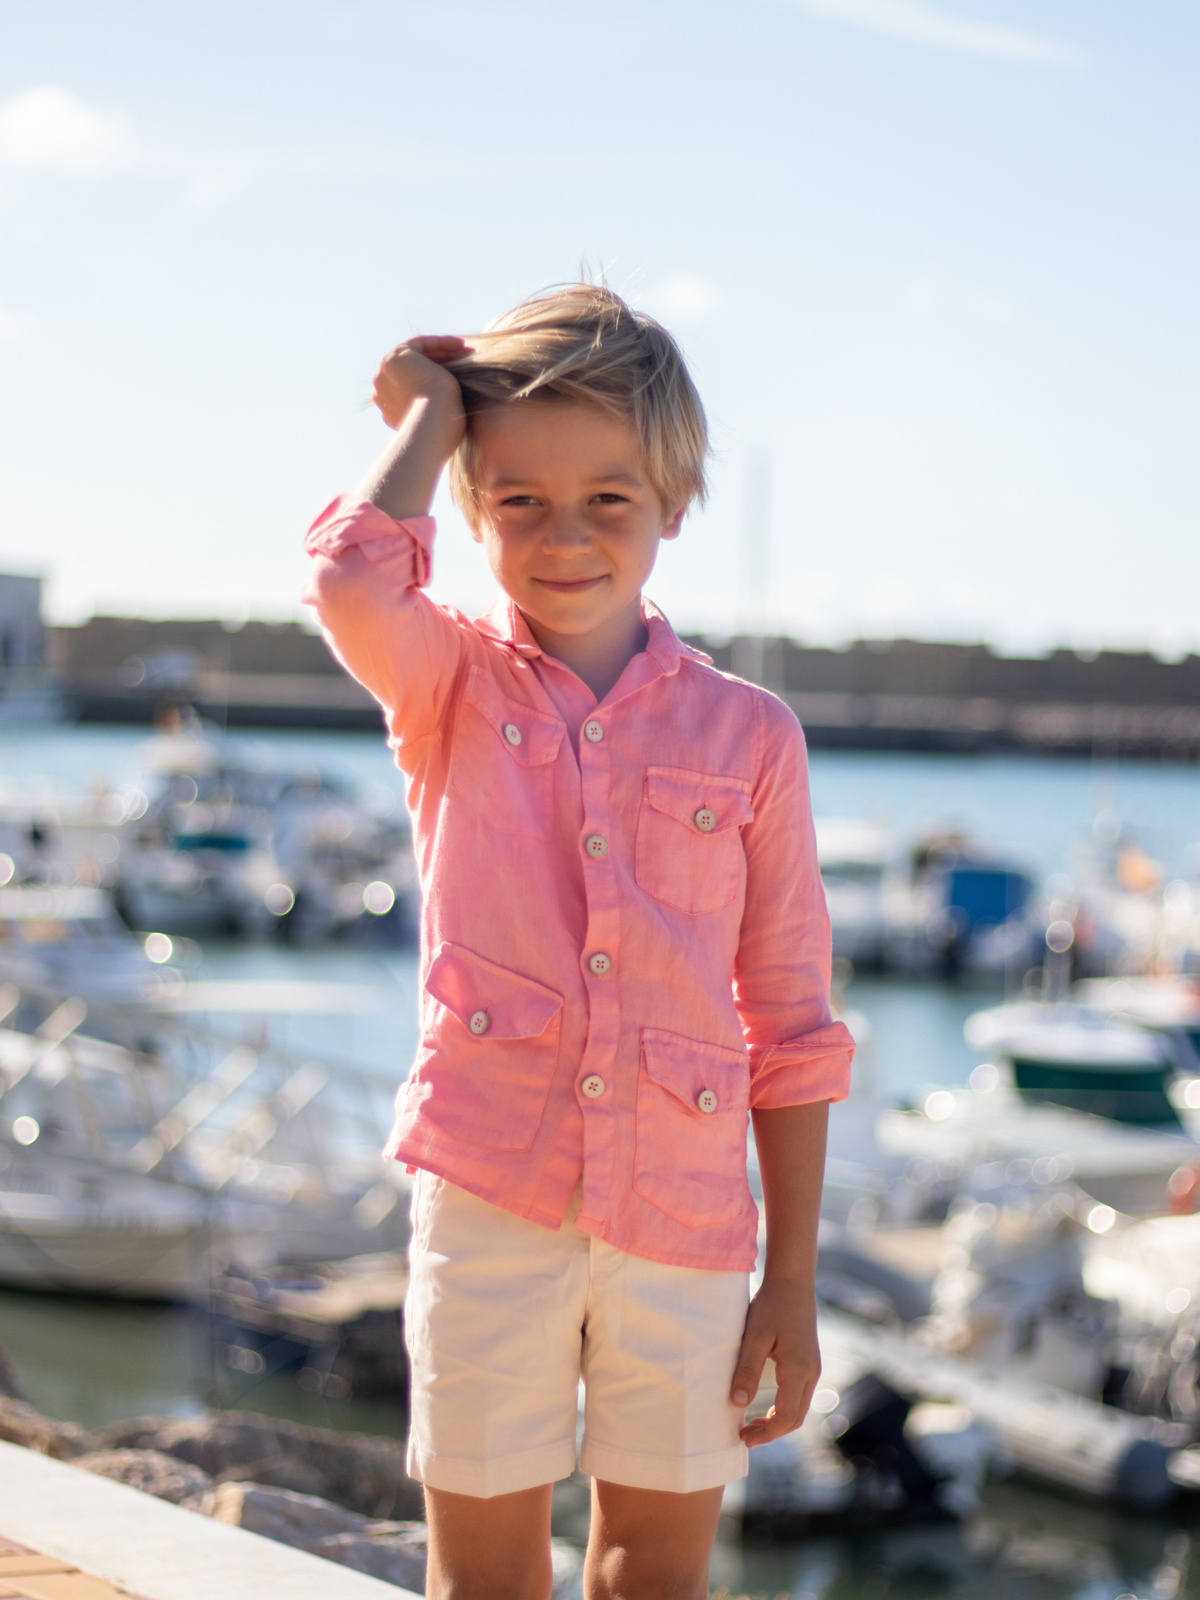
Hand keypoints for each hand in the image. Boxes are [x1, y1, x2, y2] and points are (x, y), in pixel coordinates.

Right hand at [372, 335, 470, 434]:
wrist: (435, 420)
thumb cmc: (444, 427)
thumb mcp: (442, 419)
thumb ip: (441, 409)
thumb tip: (452, 403)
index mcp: (389, 411)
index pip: (413, 386)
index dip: (436, 378)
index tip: (459, 374)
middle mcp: (381, 392)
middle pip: (413, 370)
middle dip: (440, 363)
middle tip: (464, 359)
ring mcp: (383, 374)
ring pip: (416, 357)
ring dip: (442, 351)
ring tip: (466, 351)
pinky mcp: (392, 359)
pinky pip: (419, 344)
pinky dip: (439, 342)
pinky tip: (461, 344)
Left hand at [730, 1279, 820, 1446]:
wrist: (792, 1282)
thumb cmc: (771, 1305)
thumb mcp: (754, 1336)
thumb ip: (746, 1370)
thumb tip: (737, 1403)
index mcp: (799, 1370)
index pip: (786, 1417)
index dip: (766, 1434)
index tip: (744, 1439)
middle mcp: (811, 1373)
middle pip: (795, 1418)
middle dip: (771, 1433)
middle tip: (744, 1437)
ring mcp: (813, 1369)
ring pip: (799, 1409)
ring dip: (777, 1422)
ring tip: (750, 1426)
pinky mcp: (809, 1363)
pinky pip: (799, 1397)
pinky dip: (783, 1409)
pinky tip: (764, 1408)